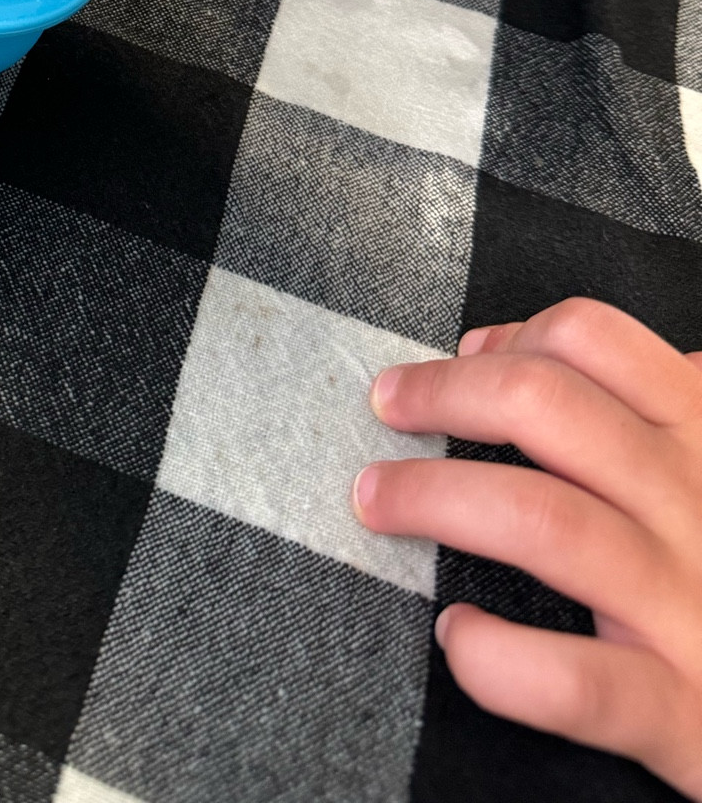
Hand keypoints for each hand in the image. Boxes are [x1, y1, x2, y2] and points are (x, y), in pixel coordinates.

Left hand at [354, 298, 701, 793]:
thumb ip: (627, 398)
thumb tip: (496, 344)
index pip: (592, 339)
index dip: (508, 337)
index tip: (462, 358)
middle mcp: (696, 506)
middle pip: (545, 405)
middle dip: (444, 395)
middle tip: (386, 408)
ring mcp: (689, 607)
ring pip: (543, 520)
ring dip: (435, 498)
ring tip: (376, 501)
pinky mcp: (682, 710)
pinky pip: (577, 681)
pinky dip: (501, 657)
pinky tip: (458, 635)